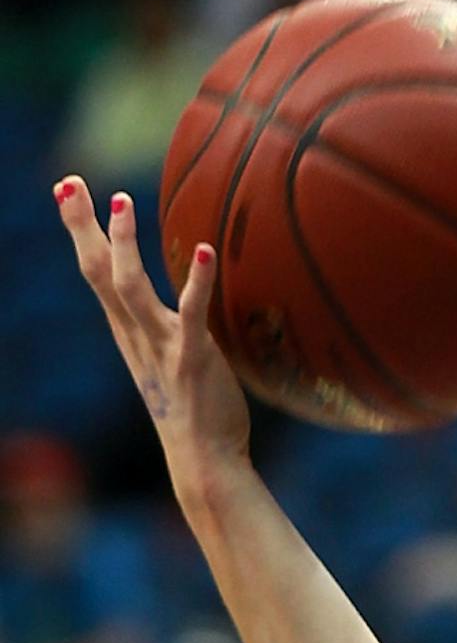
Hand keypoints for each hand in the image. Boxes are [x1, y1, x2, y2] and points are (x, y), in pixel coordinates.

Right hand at [55, 180, 250, 475]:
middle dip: (82, 226)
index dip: (81, 230)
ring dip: (124, 244)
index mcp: (128, 332)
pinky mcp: (193, 359)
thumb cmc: (195, 409)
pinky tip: (203, 251)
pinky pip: (192, 315)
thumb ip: (168, 328)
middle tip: (69, 182)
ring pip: (131, 288)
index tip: (66, 189)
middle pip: (99, 272)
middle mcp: (136, 335)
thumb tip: (180, 303)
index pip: (95, 272)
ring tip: (121, 201)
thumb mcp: (172, 360)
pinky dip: (197, 282)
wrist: (204, 460)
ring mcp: (161, 346)